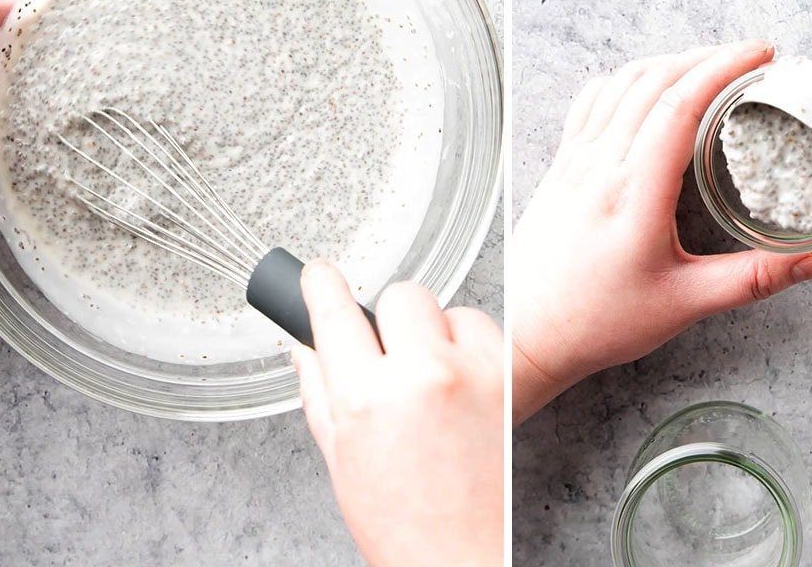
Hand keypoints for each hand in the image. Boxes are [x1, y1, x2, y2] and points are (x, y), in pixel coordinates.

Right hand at [292, 260, 503, 566]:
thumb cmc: (399, 520)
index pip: (336, 313)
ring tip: (432, 383)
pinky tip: (461, 385)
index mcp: (365, 397)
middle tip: (390, 356)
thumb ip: (319, 391)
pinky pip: (481, 326)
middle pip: (399, 296)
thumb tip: (305, 345)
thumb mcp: (340, 456)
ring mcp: (469, 372)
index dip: (322, 285)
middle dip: (389, 321)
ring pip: (443, 307)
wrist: (459, 558)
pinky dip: (470, 344)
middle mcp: (420, 375)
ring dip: (433, 333)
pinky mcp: (506, 375)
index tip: (319, 273)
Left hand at [510, 41, 811, 423]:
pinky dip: (626, 79)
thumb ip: (754, 279)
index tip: (759, 56)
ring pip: (621, 84)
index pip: (679, 105)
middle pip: (653, 81)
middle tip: (748, 57)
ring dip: (668, 62)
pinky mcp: (561, 167)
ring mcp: (575, 162)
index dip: (722, 68)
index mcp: (633, 194)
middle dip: (706, 56)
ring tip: (707, 64)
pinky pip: (591, 101)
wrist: (528, 333)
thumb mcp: (685, 303)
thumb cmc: (597, 322)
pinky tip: (645, 85)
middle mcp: (599, 167)